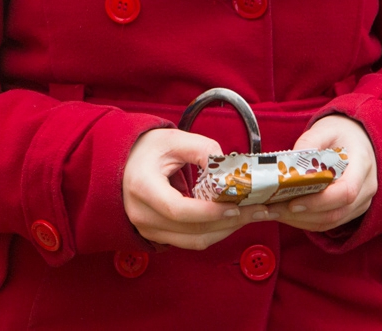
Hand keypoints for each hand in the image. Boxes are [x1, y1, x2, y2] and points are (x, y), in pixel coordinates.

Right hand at [124, 128, 254, 249]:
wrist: (123, 163)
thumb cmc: (146, 149)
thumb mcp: (174, 139)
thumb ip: (203, 149)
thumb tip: (230, 169)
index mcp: (142, 186)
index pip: (178, 209)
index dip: (209, 212)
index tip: (235, 205)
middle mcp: (141, 213)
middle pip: (192, 230)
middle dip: (230, 222)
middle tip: (259, 210)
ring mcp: (148, 228)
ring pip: (195, 240)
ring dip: (226, 230)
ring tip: (250, 215)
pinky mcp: (157, 235)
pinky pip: (191, 241)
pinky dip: (214, 232)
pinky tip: (231, 219)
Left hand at [276, 114, 376, 232]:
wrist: (359, 138)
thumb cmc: (340, 133)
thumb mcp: (324, 129)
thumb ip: (308, 142)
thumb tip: (289, 163)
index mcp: (362, 164)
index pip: (346, 192)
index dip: (319, 202)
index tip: (293, 203)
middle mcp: (367, 188)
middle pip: (337, 212)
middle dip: (303, 214)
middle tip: (274, 209)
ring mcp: (362, 201)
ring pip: (333, 221)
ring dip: (302, 221)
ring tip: (275, 212)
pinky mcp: (353, 209)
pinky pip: (331, 222)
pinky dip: (308, 221)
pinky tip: (287, 213)